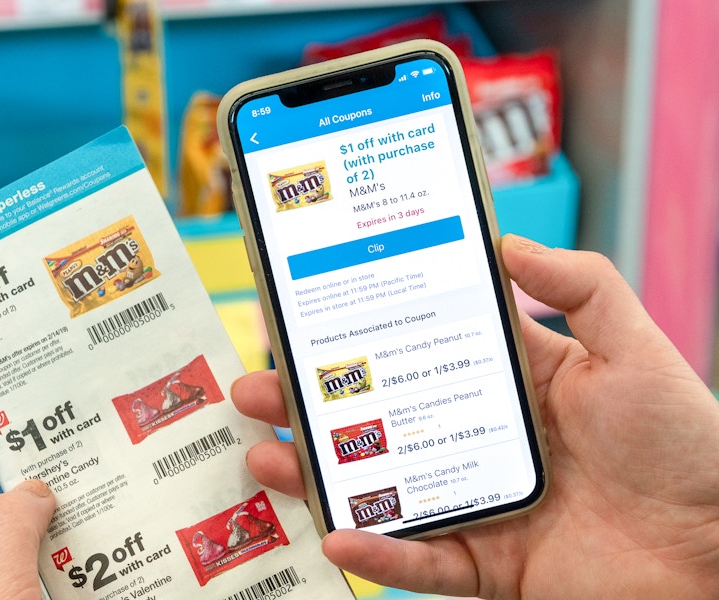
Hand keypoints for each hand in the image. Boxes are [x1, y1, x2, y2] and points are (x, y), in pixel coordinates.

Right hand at [232, 234, 718, 598]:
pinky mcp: (487, 563)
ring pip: (380, 489)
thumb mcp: (632, 346)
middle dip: (312, 404)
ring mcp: (476, 501)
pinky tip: (336, 532)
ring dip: (319, 474)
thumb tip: (503, 241)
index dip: (358, 336)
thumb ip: (578, 284)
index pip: (413, 351)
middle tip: (256, 384)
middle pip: (378, 420)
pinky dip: (379, 552)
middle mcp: (476, 438)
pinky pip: (422, 560)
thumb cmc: (687, 442)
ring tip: (264, 452)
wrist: (718, 548)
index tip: (304, 316)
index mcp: (504, 384)